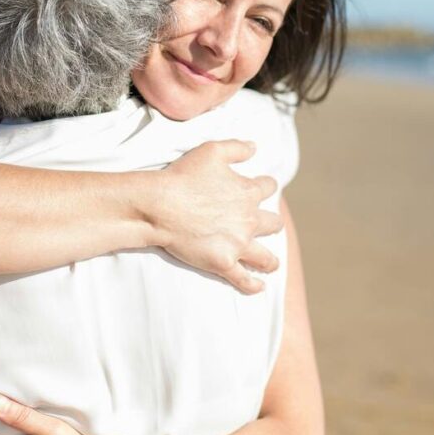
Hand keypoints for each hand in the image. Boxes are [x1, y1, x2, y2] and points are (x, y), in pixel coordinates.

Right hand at [153, 140, 282, 293]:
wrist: (161, 206)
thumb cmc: (183, 176)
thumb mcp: (211, 151)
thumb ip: (237, 148)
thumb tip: (255, 147)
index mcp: (248, 192)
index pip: (268, 187)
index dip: (265, 186)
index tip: (260, 188)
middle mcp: (249, 219)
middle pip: (273, 223)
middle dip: (271, 223)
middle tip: (266, 226)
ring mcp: (237, 244)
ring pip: (266, 257)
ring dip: (270, 260)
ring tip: (270, 263)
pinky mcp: (223, 263)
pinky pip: (244, 280)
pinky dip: (253, 285)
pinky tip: (259, 287)